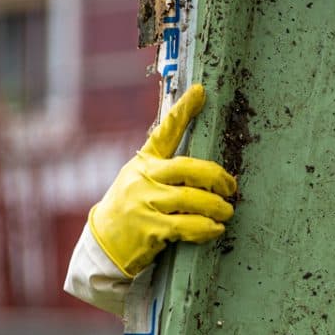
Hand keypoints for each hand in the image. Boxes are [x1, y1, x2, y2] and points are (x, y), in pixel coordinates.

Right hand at [88, 84, 236, 278]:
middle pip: (188, 168)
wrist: (103, 243)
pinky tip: (215, 229)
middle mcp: (143, 178)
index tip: (200, 91)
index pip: (165, 131)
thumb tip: (207, 169)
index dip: (183, 110)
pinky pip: (186, 226)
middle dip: (216, 177)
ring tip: (227, 211)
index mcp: (144, 162)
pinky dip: (206, 228)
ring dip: (216, 206)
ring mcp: (144, 203)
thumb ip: (166, 170)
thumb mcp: (140, 180)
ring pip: (191, 199)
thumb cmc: (132, 208)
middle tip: (231, 186)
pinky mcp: (149, 229)